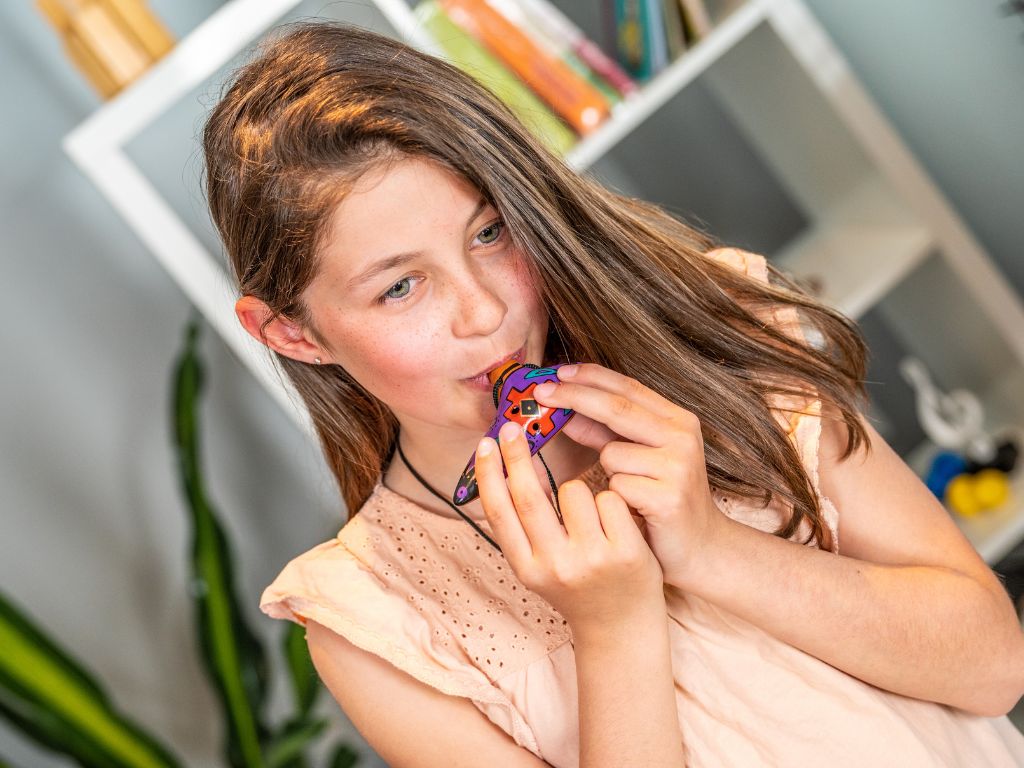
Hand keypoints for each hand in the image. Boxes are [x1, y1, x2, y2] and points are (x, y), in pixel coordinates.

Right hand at [475, 420, 665, 631]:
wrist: (622, 629)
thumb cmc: (578, 587)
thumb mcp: (541, 566)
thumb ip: (526, 529)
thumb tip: (509, 470)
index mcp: (527, 569)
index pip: (499, 514)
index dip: (489, 475)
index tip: (485, 443)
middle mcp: (555, 566)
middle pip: (530, 496)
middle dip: (518, 456)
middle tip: (513, 428)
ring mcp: (592, 559)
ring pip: (576, 490)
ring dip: (580, 490)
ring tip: (591, 519)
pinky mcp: (627, 553)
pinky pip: (610, 498)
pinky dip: (611, 502)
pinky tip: (618, 525)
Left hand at [532, 363, 727, 591]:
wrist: (702, 548)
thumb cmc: (663, 498)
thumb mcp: (640, 457)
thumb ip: (608, 432)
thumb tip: (564, 409)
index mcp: (678, 420)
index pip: (628, 387)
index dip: (590, 377)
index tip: (556, 371)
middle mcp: (682, 436)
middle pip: (616, 407)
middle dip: (574, 397)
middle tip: (541, 392)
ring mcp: (677, 466)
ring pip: (611, 453)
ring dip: (607, 473)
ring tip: (632, 492)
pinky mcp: (667, 497)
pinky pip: (616, 486)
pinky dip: (616, 499)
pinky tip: (637, 512)